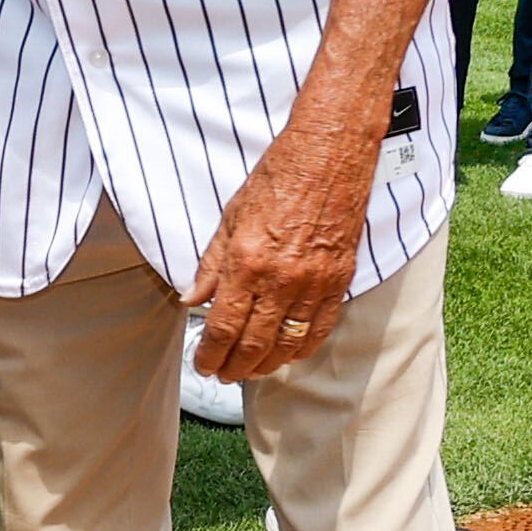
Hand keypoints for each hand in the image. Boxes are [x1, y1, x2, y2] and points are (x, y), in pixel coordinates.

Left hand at [185, 128, 373, 382]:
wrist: (329, 156)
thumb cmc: (278, 177)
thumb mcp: (231, 216)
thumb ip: (211, 264)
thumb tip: (192, 298)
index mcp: (247, 262)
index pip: (224, 326)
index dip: (210, 354)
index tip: (203, 364)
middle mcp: (281, 279)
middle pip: (254, 344)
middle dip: (234, 367)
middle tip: (223, 374)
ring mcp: (314, 283)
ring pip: (288, 344)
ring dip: (266, 364)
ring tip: (250, 371)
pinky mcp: (339, 281)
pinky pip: (319, 329)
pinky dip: (301, 349)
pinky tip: (287, 355)